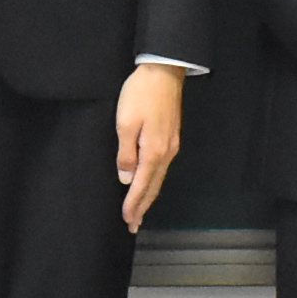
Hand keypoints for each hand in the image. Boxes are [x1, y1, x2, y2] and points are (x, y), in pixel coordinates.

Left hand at [114, 64, 185, 233]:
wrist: (164, 72)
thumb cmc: (141, 95)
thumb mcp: (125, 124)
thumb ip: (125, 153)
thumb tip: (126, 178)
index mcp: (153, 152)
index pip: (141, 186)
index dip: (133, 205)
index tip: (127, 221)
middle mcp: (166, 153)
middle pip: (153, 187)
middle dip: (143, 207)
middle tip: (134, 226)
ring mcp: (171, 145)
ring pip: (159, 178)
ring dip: (149, 196)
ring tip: (140, 211)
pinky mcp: (171, 137)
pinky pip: (162, 168)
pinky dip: (154, 181)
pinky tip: (149, 183)